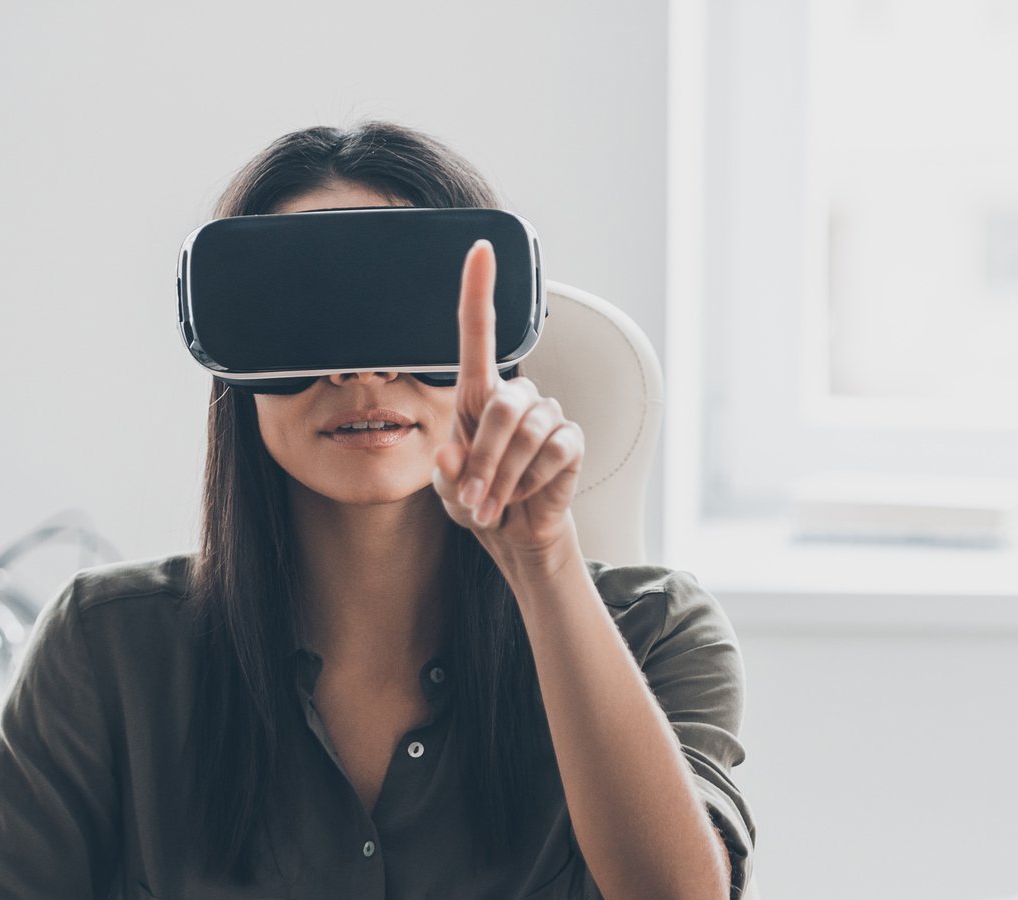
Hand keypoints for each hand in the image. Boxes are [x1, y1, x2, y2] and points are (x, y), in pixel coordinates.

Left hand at [432, 240, 585, 571]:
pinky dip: (533, 483)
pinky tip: (527, 495)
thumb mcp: (449, 490)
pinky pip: (555, 453)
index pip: (478, 333)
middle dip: (484, 459)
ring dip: (504, 478)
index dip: (478, 291)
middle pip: (502, 407)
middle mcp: (516, 396)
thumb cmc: (478, 501)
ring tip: (493, 506)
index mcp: (478, 394)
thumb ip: (446, 472)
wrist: (515, 534)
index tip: (481, 248)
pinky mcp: (571, 440)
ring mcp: (548, 415)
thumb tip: (451, 454)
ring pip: (526, 433)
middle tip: (473, 499)